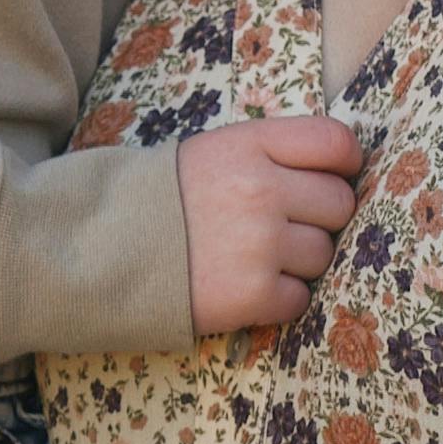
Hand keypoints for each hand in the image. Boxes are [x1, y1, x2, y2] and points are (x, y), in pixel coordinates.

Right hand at [179, 109, 367, 337]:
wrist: (97, 251)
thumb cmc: (159, 200)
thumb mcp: (210, 153)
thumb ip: (269, 154)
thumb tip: (336, 172)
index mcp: (250, 145)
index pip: (335, 143)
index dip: (345, 164)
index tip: (334, 178)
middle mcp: (261, 189)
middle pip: (339, 204)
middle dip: (319, 219)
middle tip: (282, 227)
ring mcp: (260, 244)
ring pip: (323, 254)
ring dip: (298, 262)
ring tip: (255, 258)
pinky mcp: (253, 295)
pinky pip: (301, 298)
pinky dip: (279, 299)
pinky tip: (245, 287)